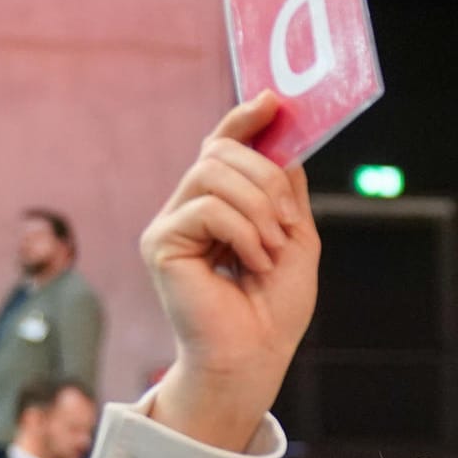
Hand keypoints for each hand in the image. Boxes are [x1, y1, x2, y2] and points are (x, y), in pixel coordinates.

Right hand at [141, 92, 319, 450]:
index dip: (244, 119)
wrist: (256, 355)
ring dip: (259, 209)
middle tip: (288, 224)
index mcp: (218, 204)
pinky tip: (252, 263)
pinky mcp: (161, 242)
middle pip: (221, 151)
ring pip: (214, 173)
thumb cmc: (274, 307)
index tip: (273, 102)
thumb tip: (284, 144)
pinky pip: (207, 208)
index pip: (222, 145)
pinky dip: (243, 232)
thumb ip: (286, 192)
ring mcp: (170, 223)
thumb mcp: (296, 238)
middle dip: (267, 179)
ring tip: (271, 250)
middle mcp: (187, 208)